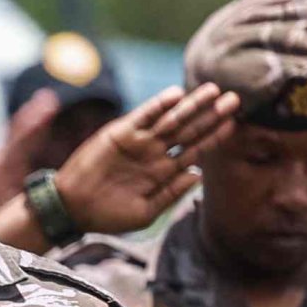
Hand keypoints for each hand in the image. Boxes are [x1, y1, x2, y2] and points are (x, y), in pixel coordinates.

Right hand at [53, 83, 236, 235]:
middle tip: (234, 99)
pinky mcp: (119, 133)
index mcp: (164, 172)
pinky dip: (158, 105)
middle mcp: (154, 153)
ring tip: (212, 90)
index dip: (215, 136)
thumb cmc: (107, 216)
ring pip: (171, 119)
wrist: (72, 209)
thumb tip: (198, 175)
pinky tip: (176, 95)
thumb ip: (171, 194)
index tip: (234, 123)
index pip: (196, 149)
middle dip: (211, 115)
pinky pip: (143, 116)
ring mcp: (138, 142)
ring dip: (191, 105)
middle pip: (189, 130)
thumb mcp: (145, 213)